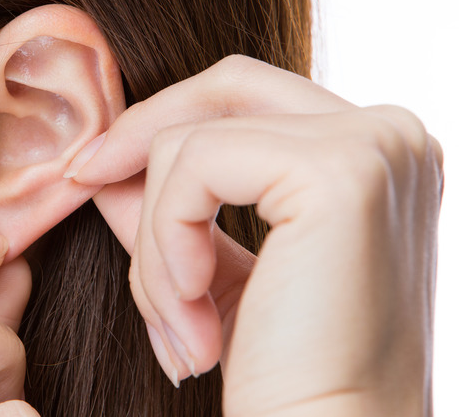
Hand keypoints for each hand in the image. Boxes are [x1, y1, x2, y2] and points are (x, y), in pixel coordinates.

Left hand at [69, 55, 442, 415]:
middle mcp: (388, 137)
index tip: (92, 173)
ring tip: (178, 322)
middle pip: (223, 90)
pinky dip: (168, 239)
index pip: (245, 99)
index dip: (162, 125)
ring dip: (157, 238)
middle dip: (138, 137)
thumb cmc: (282, 378)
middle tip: (81, 182)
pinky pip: (197, 167)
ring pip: (193, 142)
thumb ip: (168, 209)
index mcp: (370, 158)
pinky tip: (193, 308)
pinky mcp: (340, 175)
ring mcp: (373, 147)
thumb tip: (105, 167)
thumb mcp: (211, 271)